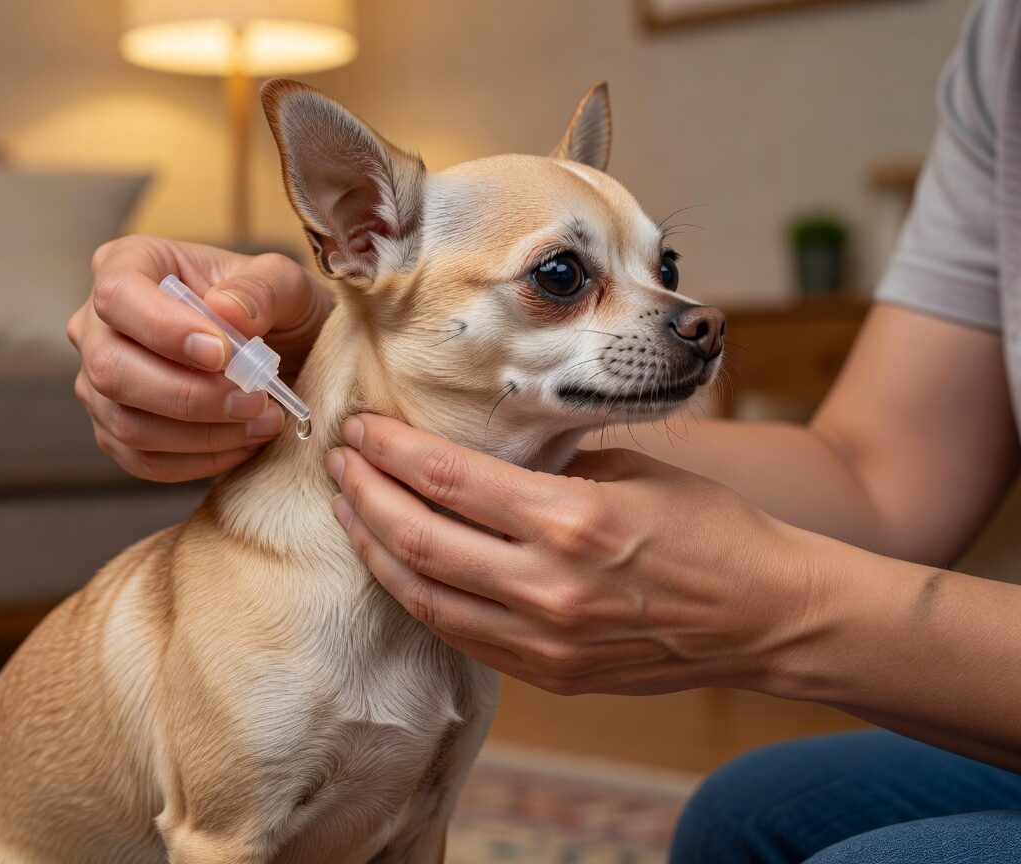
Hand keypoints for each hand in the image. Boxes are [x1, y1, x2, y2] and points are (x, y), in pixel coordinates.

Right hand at [68, 236, 331, 481]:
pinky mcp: (117, 431)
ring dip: (202, 433)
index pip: (117, 294)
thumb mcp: (287, 283)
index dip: (163, 329)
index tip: (222, 354)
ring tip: (263, 421)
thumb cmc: (277, 309)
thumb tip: (226, 311)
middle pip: (111, 369)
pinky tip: (244, 443)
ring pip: (126, 424)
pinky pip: (143, 460)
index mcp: (130, 264)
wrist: (288, 355)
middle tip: (254, 399)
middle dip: (188, 394)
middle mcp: (98, 324)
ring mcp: (100, 383)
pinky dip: (199, 460)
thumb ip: (263, 288)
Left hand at [323, 414, 828, 695]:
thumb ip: (547, 469)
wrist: (766, 616)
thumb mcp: (630, 471)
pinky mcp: (549, 674)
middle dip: (364, 494)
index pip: (446, 477)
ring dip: (375, 549)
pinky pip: (459, 634)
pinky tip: (399, 565)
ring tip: (350, 512)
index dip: (390, 450)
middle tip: (340, 463)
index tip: (361, 428)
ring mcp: (545, 639)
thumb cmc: (711, 528)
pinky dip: (419, 595)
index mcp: (571, 518)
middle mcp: (548, 584)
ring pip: (424, 595)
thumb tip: (477, 458)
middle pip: (417, 536)